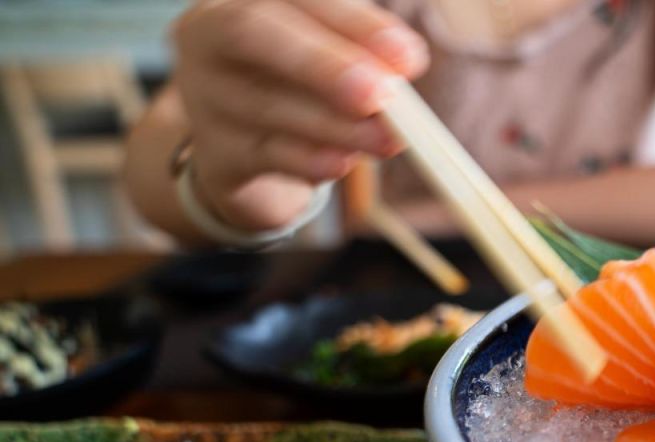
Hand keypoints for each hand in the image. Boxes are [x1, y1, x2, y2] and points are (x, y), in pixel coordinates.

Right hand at [171, 0, 427, 229]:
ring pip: (267, 105)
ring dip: (337, 125)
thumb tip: (404, 62)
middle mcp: (207, 34)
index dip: (353, 23)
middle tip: (380, 95)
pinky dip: (311, 160)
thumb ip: (363, 49)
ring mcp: (203, 95)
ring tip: (388, 139)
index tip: (407, 56)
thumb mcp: (329, 50)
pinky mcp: (214, 153)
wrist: (245, 148)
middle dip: (324, 65)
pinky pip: (264, 155)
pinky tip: (344, 161)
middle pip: (253, 33)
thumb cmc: (297, 80)